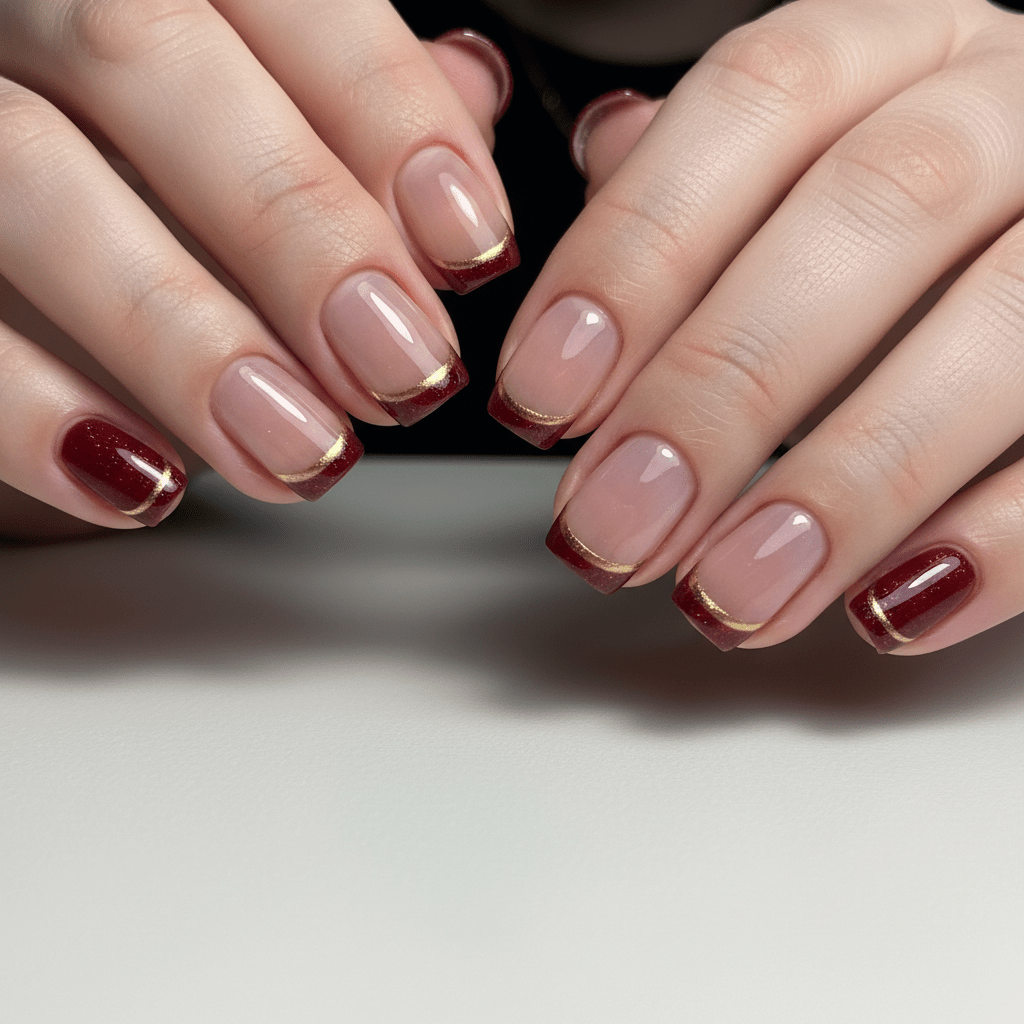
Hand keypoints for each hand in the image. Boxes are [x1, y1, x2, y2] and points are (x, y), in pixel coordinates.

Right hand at [0, 1, 515, 537]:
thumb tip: (472, 89)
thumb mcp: (253, 119)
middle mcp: (26, 5)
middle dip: (300, 229)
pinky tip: (140, 479)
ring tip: (302, 447)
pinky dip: (30, 410)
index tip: (473, 247)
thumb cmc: (136, 175)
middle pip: (145, 55)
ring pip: (31, 172)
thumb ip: (349, 104)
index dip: (388, 112)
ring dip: (186, 336)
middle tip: (405, 368)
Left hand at [491, 0, 1023, 654]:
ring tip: (730, 592)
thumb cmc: (915, 214)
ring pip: (1001, 330)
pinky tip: (887, 607)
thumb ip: (700, 178)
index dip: (635, 254)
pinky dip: (1001, 541)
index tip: (542, 395)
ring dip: (847, 483)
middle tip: (617, 526)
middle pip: (875, 213)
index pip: (755, 104)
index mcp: (899, 51)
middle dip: (722, 389)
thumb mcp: (805, 162)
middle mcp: (1017, 107)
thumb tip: (602, 161)